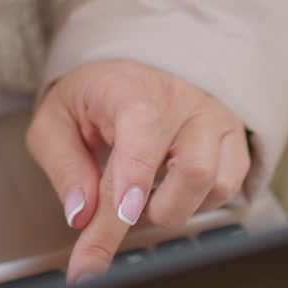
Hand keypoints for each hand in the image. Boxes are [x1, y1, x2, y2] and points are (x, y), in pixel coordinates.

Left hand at [27, 59, 250, 282]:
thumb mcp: (54, 124)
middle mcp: (183, 99)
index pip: (143, 127)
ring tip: (145, 192)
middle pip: (192, 171)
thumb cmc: (91, 99)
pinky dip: (196, 203)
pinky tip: (170, 188)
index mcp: (131, 87)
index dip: (136, 174)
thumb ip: (64, 168)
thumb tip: (80, 214)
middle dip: (152, 212)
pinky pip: (228, 188)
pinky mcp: (233, 140)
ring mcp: (214, 118)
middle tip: (121, 208)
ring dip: (173, 207)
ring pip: (215, 185)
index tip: (123, 213)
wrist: (131, 73)